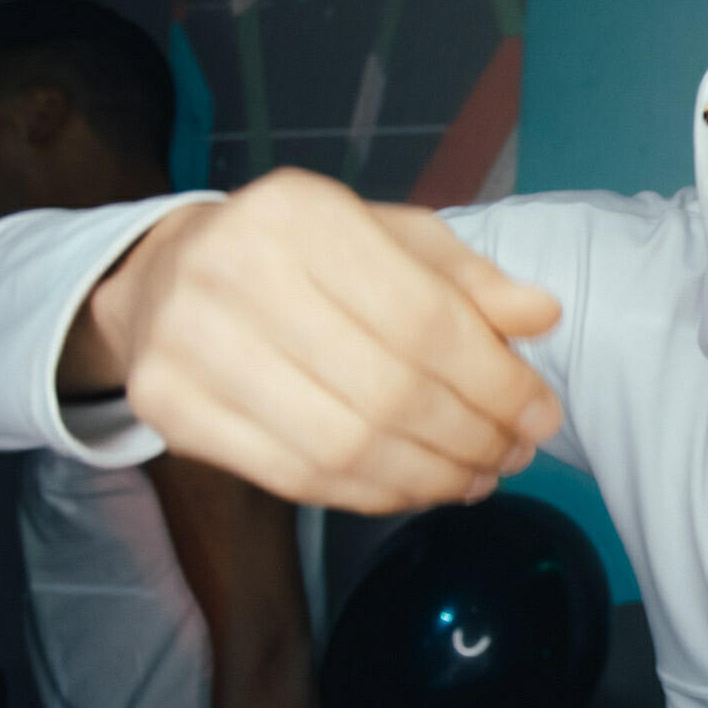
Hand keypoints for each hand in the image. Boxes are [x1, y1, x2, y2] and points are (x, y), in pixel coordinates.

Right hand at [64, 167, 562, 511]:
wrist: (166, 278)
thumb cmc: (305, 257)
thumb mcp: (392, 242)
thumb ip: (469, 281)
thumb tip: (542, 316)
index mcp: (298, 213)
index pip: (424, 320)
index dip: (497, 382)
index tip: (542, 415)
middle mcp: (232, 270)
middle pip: (388, 390)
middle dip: (471, 436)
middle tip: (513, 454)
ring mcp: (188, 343)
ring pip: (343, 446)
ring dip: (429, 476)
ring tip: (477, 476)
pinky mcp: (168, 408)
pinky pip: (295, 477)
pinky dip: (373, 494)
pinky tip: (418, 488)